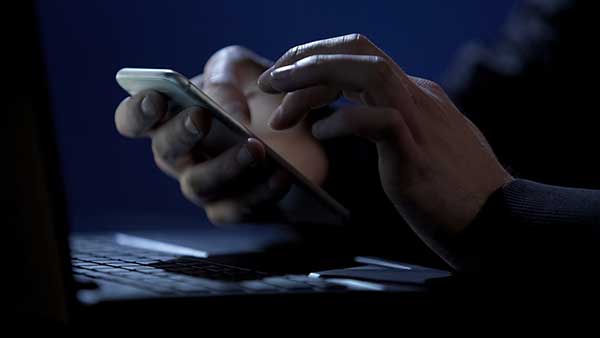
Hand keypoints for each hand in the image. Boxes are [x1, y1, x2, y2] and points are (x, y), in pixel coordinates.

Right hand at [115, 46, 327, 223]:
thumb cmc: (260, 93)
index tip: (156, 99)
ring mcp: (204, 185)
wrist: (302, 128)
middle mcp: (180, 156)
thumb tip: (223, 110)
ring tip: (255, 148)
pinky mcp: (235, 208)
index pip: (133, 120)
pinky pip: (236, 209)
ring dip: (224, 166)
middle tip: (201, 116)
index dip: (137, 112)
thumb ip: (223, 75)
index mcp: (170, 117)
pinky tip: (280, 175)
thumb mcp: (244, 69)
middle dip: (180, 133)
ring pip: (198, 185)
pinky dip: (259, 193)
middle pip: (165, 152)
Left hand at [257, 34, 512, 267]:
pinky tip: (320, 133)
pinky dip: (341, 121)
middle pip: (357, 51)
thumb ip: (397, 124)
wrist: (499, 221)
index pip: (360, 58)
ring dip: (314, 79)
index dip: (317, 61)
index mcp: (416, 94)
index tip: (285, 81)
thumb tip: (364, 119)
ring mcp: (419, 119)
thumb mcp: (423, 144)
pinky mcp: (416, 151)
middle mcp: (417, 95)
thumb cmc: (455, 191)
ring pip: (365, 71)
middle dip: (306, 58)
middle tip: (269, 81)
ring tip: (279, 101)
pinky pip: (375, 120)